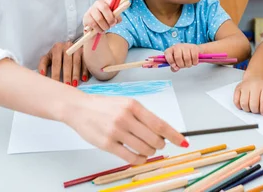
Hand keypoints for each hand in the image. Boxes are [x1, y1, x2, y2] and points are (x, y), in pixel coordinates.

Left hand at [38, 42, 89, 85]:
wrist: (67, 47)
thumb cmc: (55, 56)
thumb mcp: (47, 58)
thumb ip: (43, 65)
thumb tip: (42, 74)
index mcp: (57, 48)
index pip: (56, 62)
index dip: (56, 73)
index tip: (56, 83)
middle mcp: (67, 46)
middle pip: (67, 62)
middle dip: (67, 75)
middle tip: (67, 85)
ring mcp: (77, 48)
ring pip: (77, 62)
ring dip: (76, 74)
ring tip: (74, 84)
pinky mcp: (85, 51)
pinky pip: (85, 62)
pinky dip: (85, 70)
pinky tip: (84, 78)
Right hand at [67, 94, 186, 163]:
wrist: (79, 108)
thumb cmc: (104, 106)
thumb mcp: (126, 104)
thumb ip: (143, 116)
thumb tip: (162, 132)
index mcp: (133, 105)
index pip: (159, 124)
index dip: (174, 135)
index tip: (183, 142)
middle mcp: (125, 117)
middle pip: (154, 139)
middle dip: (161, 144)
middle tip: (158, 144)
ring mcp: (116, 131)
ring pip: (144, 149)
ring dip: (150, 152)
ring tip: (147, 149)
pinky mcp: (107, 144)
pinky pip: (131, 157)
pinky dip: (140, 160)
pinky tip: (140, 157)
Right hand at [83, 0, 122, 33]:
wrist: (96, 27)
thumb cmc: (106, 20)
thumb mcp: (114, 18)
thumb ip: (117, 18)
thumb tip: (116, 19)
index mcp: (106, 1)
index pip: (111, 2)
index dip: (115, 11)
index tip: (116, 20)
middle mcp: (97, 3)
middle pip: (104, 8)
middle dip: (110, 19)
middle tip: (112, 25)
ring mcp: (90, 9)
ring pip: (99, 18)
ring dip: (104, 26)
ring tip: (106, 29)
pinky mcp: (86, 17)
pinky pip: (93, 24)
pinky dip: (98, 29)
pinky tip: (100, 30)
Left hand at [163, 44, 200, 71]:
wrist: (193, 50)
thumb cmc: (183, 56)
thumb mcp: (176, 61)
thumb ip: (174, 67)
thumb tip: (175, 69)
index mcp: (171, 50)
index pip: (167, 54)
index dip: (170, 62)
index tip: (174, 67)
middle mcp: (178, 46)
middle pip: (178, 57)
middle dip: (181, 65)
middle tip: (183, 66)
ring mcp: (186, 46)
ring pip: (187, 58)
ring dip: (188, 64)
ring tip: (188, 64)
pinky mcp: (194, 47)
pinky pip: (194, 57)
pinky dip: (194, 62)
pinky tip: (193, 62)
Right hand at [233, 76, 262, 114]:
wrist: (254, 78)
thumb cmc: (262, 88)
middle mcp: (254, 85)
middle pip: (253, 104)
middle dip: (255, 111)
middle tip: (257, 110)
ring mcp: (245, 86)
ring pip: (244, 103)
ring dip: (247, 109)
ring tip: (250, 108)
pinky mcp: (238, 88)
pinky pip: (236, 101)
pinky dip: (239, 106)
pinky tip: (244, 105)